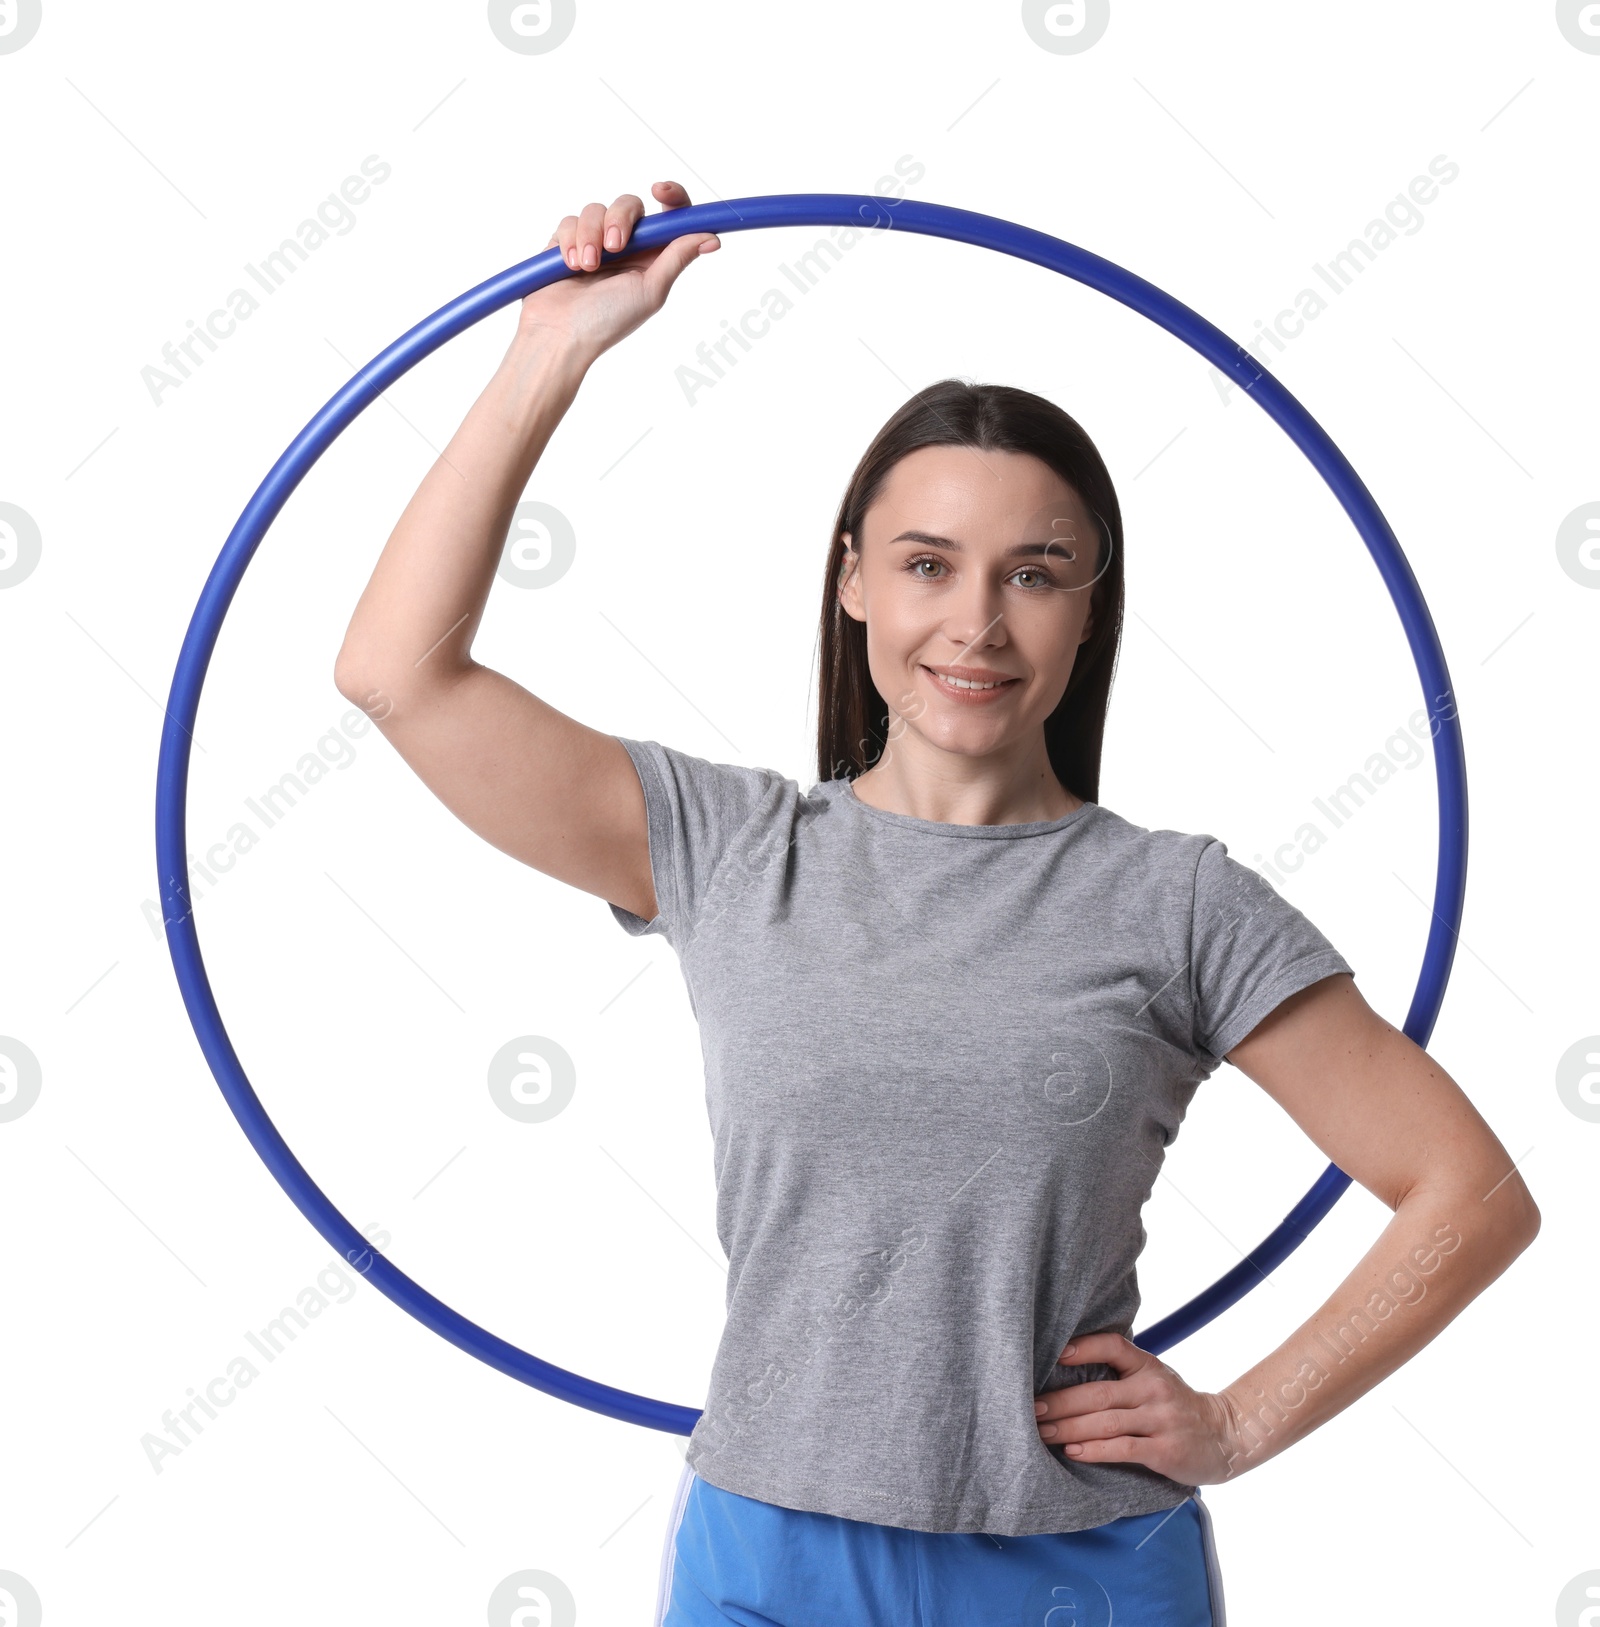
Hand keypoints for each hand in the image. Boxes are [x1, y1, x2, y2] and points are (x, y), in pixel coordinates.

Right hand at [517, 180, 719, 362]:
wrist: (560, 334)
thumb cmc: (608, 320)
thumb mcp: (651, 290)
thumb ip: (677, 258)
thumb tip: (712, 237)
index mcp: (651, 256)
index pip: (669, 215)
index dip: (672, 196)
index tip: (661, 191)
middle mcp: (626, 246)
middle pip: (630, 205)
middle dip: (621, 219)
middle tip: (614, 246)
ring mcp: (595, 242)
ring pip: (596, 209)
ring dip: (590, 236)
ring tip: (586, 267)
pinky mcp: (567, 242)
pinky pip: (570, 221)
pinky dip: (571, 241)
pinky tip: (570, 266)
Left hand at [1033, 1331, 1249, 1485]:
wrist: (1224, 1436)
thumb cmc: (1174, 1405)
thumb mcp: (1153, 1379)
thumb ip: (1120, 1374)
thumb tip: (1064, 1368)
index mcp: (1147, 1366)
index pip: (1113, 1346)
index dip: (1083, 1347)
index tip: (1054, 1356)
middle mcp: (1153, 1388)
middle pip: (1097, 1392)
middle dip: (1059, 1402)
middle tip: (1030, 1409)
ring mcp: (1160, 1419)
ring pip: (1105, 1421)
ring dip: (1068, 1428)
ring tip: (1042, 1432)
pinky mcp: (1165, 1449)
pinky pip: (1123, 1448)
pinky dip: (1094, 1450)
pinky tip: (1073, 1451)